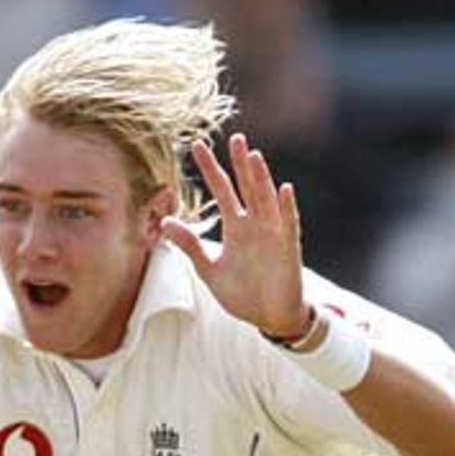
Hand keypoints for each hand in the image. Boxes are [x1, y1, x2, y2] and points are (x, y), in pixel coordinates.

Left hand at [161, 134, 309, 342]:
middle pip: (247, 187)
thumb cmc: (243, 293)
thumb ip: (190, 245)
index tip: (197, 146)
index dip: (211, 169)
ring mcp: (273, 234)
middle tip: (235, 137)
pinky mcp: (287, 250)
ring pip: (266, 200)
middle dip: (240, 164)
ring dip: (261, 179)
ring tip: (253, 156)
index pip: (222, 190)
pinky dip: (286, 208)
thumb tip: (166, 222)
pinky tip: (284, 189)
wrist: (268, 318)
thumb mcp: (209, 270)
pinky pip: (289, 225)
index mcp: (236, 227)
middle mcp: (255, 225)